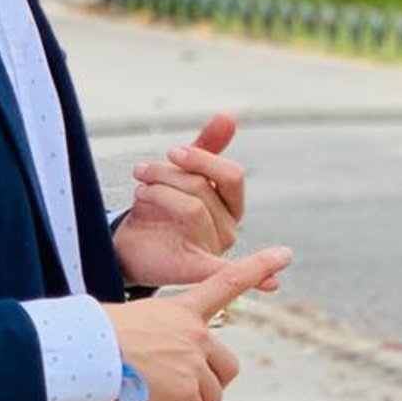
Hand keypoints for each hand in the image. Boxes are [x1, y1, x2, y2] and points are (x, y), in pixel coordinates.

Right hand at [101, 246, 290, 400]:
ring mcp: (193, 361)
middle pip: (227, 367)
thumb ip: (166, 341)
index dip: (258, 267)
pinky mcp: (186, 390)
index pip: (227, 281)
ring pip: (211, 396)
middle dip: (207, 384)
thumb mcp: (140, 324)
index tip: (284, 253)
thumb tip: (164, 376)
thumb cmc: (101, 340)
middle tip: (178, 391)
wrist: (85, 353)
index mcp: (183, 309)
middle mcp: (196, 332)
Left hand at [113, 112, 246, 288]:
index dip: (202, 159)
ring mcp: (213, 249)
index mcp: (230, 203)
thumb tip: (230, 115)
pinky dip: (253, 278)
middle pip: (203, 188)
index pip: (231, 175)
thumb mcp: (181, 173)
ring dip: (158, 193)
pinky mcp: (195, 269)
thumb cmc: (161, 207)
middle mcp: (228, 227)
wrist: (129, 243)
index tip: (172, 152)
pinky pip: (223, 271)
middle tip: (140, 172)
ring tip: (139, 192)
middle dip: (167, 174)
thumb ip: (207, 147)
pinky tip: (272, 285)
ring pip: (192, 208)